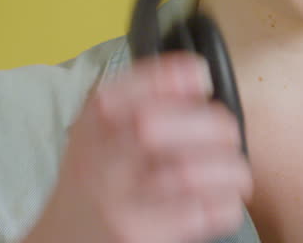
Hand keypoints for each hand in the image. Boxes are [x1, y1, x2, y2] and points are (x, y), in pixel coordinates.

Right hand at [25, 52, 252, 242]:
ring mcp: (116, 203)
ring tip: (235, 172)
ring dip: (226, 168)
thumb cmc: (96, 183)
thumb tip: (196, 75)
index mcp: (93, 123)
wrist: (67, 242)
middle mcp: (97, 160)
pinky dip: (224, 203)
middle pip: (155, 126)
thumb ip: (140, 101)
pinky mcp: (138, 237)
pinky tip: (223, 200)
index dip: (173, 76)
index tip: (201, 78)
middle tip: (227, 135)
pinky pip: (198, 214)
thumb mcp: (101, 132)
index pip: (127, 84)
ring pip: (184, 173)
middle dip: (208, 125)